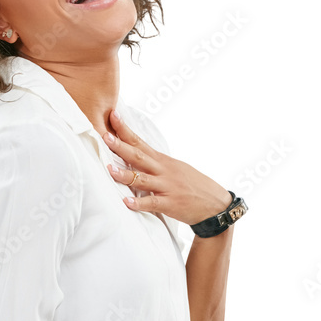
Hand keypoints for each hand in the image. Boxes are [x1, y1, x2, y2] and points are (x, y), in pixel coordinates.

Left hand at [104, 109, 231, 225]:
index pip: (140, 142)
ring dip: (125, 175)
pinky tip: (126, 202)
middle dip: (121, 146)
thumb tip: (133, 154)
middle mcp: (163, 171)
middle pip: (139, 156)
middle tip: (105, 136)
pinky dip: (139, 203)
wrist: (215, 204)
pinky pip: (152, 203)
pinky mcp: (170, 204)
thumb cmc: (192, 185)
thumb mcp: (174, 168)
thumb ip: (154, 163)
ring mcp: (167, 187)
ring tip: (110, 169)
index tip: (112, 116)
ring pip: (143, 179)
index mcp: (162, 161)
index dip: (125, 130)